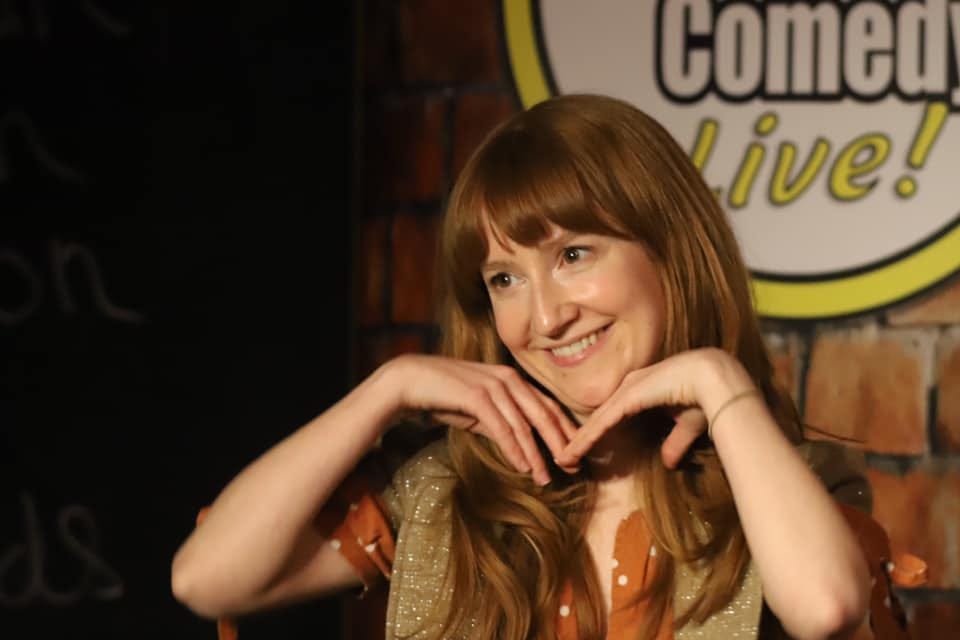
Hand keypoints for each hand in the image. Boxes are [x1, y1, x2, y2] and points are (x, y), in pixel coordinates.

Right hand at [382, 355, 578, 484]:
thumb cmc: (443, 395)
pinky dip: (515, 449)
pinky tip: (522, 467)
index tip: (573, 454)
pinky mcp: (478, 397)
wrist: (409, 381)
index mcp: (512, 379)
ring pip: (524, 425)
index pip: (547, 406)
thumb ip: (500, 421)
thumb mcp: (478, 410)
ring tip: (545, 478)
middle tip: (572, 468)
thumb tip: (519, 445)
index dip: (563, 431)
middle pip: (544, 415)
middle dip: (559, 443)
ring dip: (536, 455)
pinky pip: (502, 428)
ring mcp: (493, 386)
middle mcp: (508, 379)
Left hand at [554, 349, 757, 468]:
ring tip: (562, 460)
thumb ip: (675, 442)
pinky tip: (573, 450)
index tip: (584, 453)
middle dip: (580, 440)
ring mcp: (627, 390)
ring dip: (578, 442)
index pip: (612, 416)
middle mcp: (630, 387)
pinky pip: (602, 421)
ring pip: (596, 421)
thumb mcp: (687, 425)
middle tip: (564, 460)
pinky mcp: (629, 396)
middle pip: (598, 418)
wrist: (716, 379)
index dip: (597, 434)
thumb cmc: (706, 397)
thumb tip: (668, 463)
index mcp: (641, 391)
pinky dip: (587, 438)